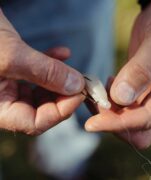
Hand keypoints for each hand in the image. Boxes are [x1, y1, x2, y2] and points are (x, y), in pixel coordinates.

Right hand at [0, 9, 84, 134]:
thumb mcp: (11, 55)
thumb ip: (45, 72)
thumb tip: (76, 85)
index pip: (34, 122)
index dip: (60, 111)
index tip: (79, 94)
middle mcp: (2, 100)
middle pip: (41, 108)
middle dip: (64, 95)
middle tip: (81, 82)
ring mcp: (8, 85)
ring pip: (42, 90)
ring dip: (61, 79)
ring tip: (73, 69)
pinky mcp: (14, 69)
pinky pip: (37, 73)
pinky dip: (51, 63)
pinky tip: (63, 52)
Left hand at [85, 0, 150, 148]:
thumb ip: (142, 69)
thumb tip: (120, 97)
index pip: (147, 120)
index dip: (118, 124)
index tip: (91, 124)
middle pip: (139, 132)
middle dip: (114, 122)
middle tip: (96, 102)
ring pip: (128, 122)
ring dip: (108, 113)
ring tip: (98, 90)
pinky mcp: (142, 93)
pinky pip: (124, 109)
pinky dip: (109, 104)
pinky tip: (106, 86)